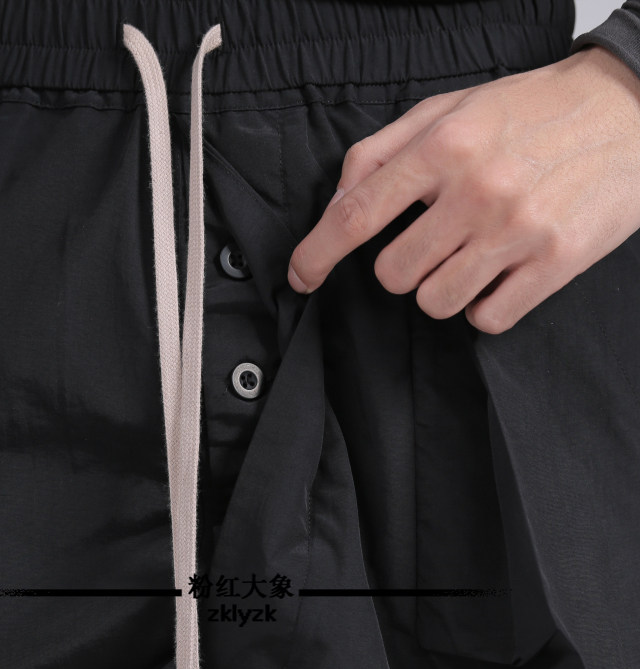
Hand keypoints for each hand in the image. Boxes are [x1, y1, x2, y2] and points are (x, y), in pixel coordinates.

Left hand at [287, 45, 639, 332]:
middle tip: (433, 242)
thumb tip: (336, 204)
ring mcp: (517, 229)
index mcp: (444, 144)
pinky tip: (501, 275)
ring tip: (471, 256)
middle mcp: (477, 188)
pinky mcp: (555, 262)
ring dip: (442, 289)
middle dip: (402, 267)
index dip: (317, 253)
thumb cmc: (533, 111)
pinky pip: (487, 319)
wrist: (629, 110)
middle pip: (394, 274)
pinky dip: (484, 307)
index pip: (357, 214)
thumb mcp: (453, 108)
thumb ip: (385, 152)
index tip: (301, 276)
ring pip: (435, 302)